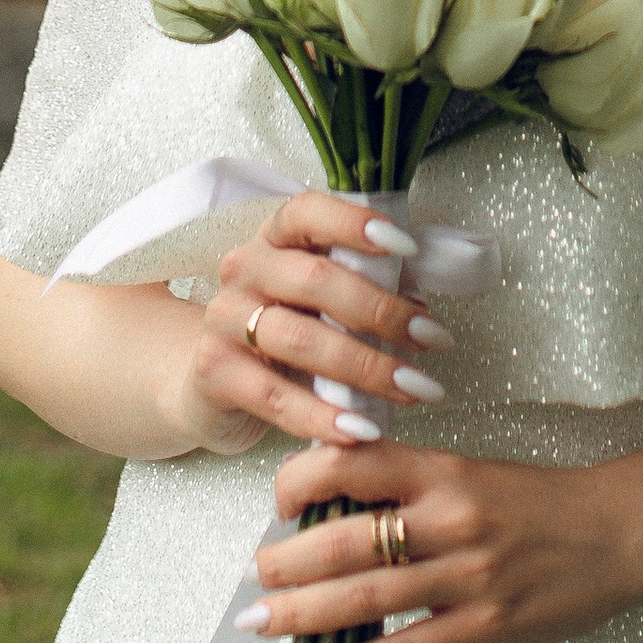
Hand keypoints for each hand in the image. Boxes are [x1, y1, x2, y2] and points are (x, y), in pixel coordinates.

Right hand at [169, 193, 453, 458]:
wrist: (210, 376)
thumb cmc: (285, 328)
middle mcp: (244, 269)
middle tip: (432, 338)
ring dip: (366, 367)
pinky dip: (322, 416)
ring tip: (414, 389)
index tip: (407, 247)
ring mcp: (223, 319)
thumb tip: (419, 305)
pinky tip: (362, 430)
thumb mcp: (318, 298)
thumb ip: (364, 288)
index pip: (309, 212)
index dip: (355, 224)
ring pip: (301, 340)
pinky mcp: (214, 371)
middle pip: (315, 280)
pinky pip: (275, 397)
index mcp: (275, 237)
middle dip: (382, 311)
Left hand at [241, 436, 642, 642]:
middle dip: (285, 562)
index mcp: (443, 469)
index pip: (354, 462)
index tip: (277, 502)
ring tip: (257, 624)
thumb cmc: (539, 502)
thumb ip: (410, 484)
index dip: (301, 479)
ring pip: (365, 597)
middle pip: (346, 538)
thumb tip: (332, 500)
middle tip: (251, 579)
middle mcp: (450, 517)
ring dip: (300, 613)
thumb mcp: (473, 472)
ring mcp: (468, 576)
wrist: (621, 531)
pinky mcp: (485, 627)